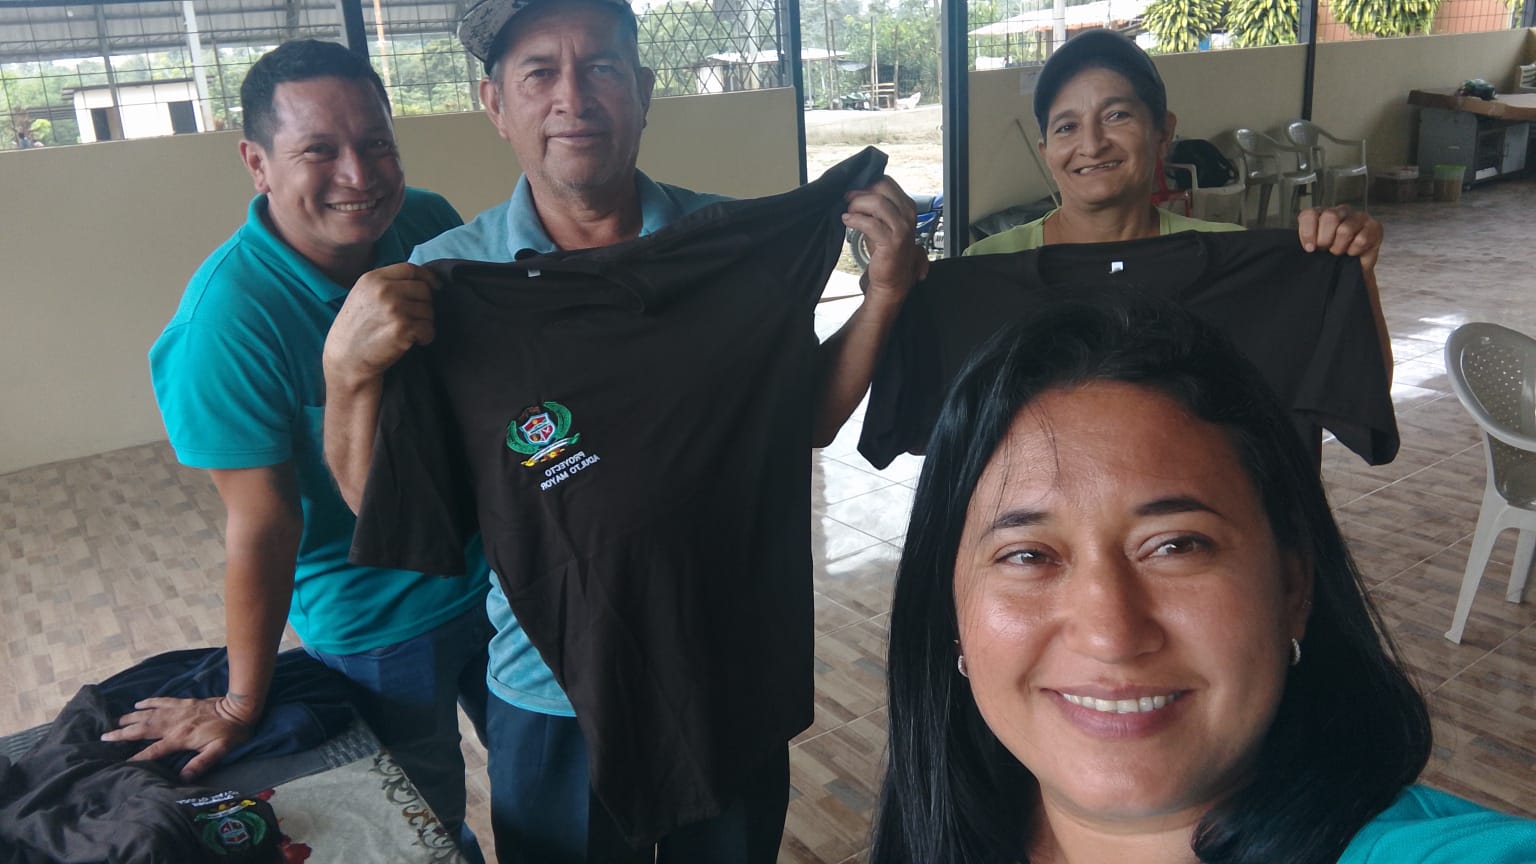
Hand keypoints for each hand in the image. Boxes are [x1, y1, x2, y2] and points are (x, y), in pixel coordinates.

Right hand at [101, 695, 255, 779]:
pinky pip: (161, 700)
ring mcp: (177, 711)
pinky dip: (149, 702)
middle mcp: (173, 723)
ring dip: (130, 718)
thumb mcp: (219, 751)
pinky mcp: (183, 702)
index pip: (153, 751)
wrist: (240, 707)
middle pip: (142, 730)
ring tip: (114, 722)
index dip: (137, 759)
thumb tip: (183, 778)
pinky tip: (138, 704)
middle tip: (103, 737)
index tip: (120, 765)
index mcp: (180, 737)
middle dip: (122, 734)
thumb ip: (200, 764)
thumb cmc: (230, 732)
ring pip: (148, 714)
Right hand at [323, 262, 438, 389]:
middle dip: (424, 305)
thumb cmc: (355, 329)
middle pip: (424, 290)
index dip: (427, 277)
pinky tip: (413, 341)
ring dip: (424, 323)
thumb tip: (422, 280)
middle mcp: (384, 290)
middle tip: (414, 319)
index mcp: (373, 279)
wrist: (346, 359)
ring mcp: (394, 308)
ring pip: (429, 310)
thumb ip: (387, 283)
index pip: (411, 269)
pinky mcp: (402, 328)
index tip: (435, 286)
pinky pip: (429, 329)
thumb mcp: (363, 295)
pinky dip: (425, 337)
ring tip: (409, 332)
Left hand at [844, 176, 928, 304]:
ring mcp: (902, 227)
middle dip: (860, 192)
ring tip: (848, 212)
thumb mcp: (882, 223)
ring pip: (877, 202)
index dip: (867, 184)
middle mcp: (907, 214)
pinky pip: (870, 223)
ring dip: (857, 204)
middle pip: (882, 187)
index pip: (886, 182)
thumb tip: (854, 192)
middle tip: (847, 199)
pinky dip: (855, 220)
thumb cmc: (885, 251)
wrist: (892, 279)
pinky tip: (847, 221)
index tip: (853, 191)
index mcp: (907, 206)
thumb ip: (873, 207)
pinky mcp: (893, 241)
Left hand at [1297, 204, 1381, 274]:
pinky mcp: (1374, 226)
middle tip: (1326, 250)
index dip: (1307, 233)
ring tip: (1339, 252)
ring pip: (1345, 230)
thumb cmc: (1331, 257)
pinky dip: (1354, 251)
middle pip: (1330, 217)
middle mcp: (1340, 211)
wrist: (1352, 269)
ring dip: (1339, 247)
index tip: (1310, 249)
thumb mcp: (1314, 249)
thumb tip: (1309, 247)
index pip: (1310, 214)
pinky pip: (1361, 239)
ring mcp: (1359, 216)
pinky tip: (1353, 252)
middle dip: (1325, 240)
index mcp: (1321, 213)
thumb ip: (1308, 243)